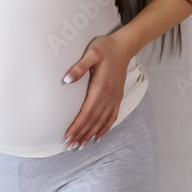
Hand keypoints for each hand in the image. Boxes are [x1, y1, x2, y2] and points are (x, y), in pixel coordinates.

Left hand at [62, 34, 130, 149]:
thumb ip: (79, 66)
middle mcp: (108, 95)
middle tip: (70, 145)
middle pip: (93, 120)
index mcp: (100, 87)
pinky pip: (112, 116)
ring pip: (102, 121)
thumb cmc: (106, 48)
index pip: (87, 112)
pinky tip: (99, 135)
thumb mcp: (92, 53)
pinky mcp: (118, 96)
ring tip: (81, 144)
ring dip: (91, 134)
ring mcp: (114, 97)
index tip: (68, 135)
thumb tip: (67, 80)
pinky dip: (105, 128)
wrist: (124, 46)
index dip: (77, 125)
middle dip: (82, 133)